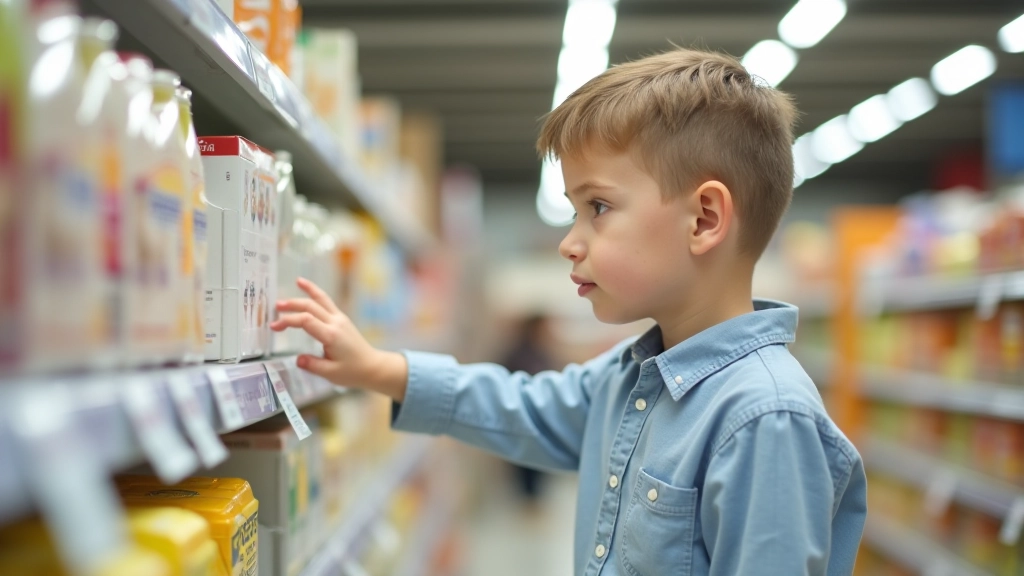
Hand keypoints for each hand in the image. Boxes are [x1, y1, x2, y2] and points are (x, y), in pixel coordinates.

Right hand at [271, 277, 408, 400]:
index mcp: (331, 336)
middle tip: (276, 307)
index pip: (306, 321)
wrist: (372, 366)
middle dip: (293, 305)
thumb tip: (297, 359)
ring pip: (323, 299)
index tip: (274, 327)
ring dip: (309, 290)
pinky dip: (318, 294)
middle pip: (311, 307)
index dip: (288, 321)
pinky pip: (328, 303)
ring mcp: (340, 319)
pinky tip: (310, 291)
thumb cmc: (353, 371)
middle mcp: (336, 323)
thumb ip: (313, 365)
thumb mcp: (331, 374)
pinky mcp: (342, 319)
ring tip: (297, 281)